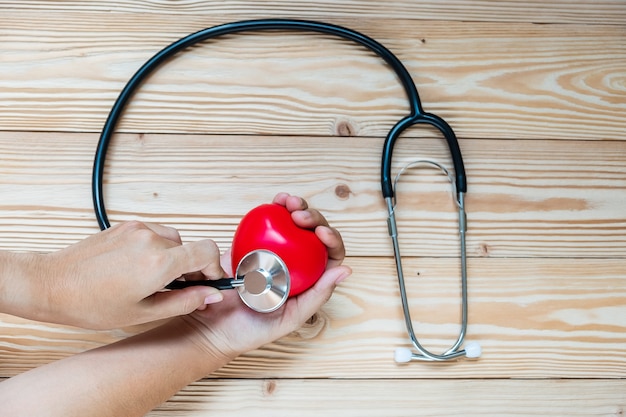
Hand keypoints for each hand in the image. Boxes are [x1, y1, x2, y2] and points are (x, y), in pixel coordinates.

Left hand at [3, 221, 226, 328]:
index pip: (208, 251)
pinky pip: (155, 234)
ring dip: (174, 258)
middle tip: (181, 289)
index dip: (214, 268)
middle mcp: (151, 240)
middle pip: (191, 247)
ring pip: (174, 240)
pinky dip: (157, 249)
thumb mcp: (142, 312)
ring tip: (156, 280)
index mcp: (158, 263)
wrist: (50, 284)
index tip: (210, 282)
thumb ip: (185, 302)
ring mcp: (137, 230)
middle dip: (192, 268)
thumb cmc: (88, 303)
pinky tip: (140, 268)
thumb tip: (211, 296)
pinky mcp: (126, 226)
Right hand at [181, 193, 350, 361]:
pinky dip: (274, 208)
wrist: (215, 327)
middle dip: (312, 217)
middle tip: (298, 216)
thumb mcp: (292, 317)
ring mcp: (276, 250)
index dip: (331, 238)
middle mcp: (296, 261)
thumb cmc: (255, 329)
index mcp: (310, 278)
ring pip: (294, 222)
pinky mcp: (254, 242)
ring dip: (296, 206)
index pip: (330, 254)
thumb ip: (318, 295)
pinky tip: (275, 202)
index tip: (320, 232)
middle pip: (314, 232)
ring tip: (288, 202)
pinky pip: (267, 222)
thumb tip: (346, 270)